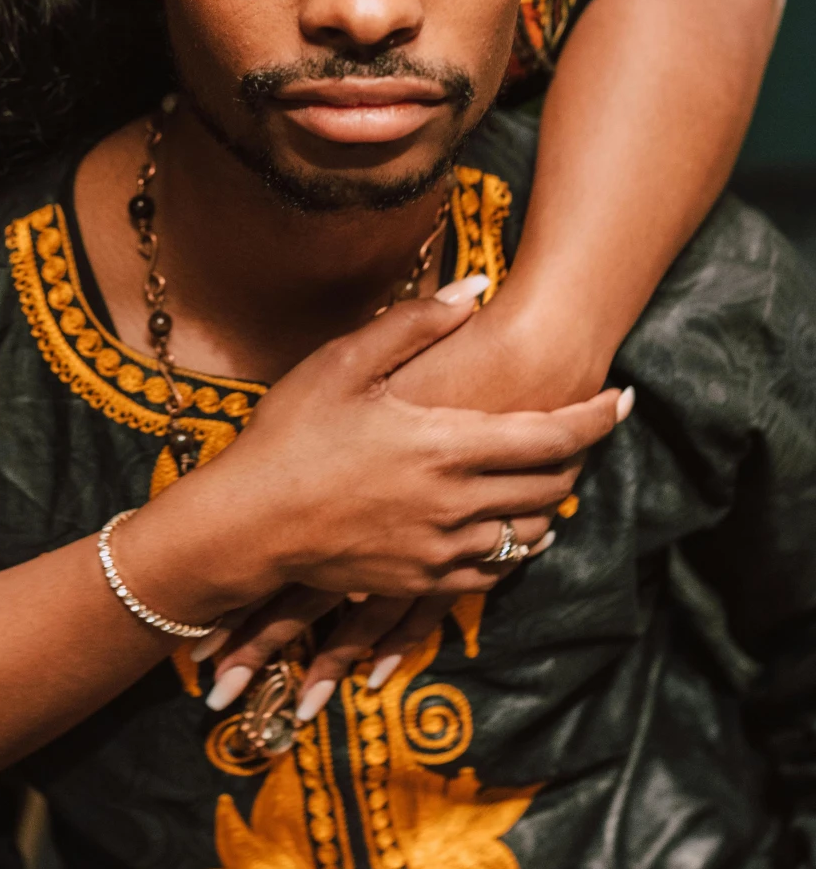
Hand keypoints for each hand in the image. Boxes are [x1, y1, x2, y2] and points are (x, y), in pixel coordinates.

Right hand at [119, 282, 627, 630]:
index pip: (551, 435)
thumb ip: (415, 324)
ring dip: (546, 505)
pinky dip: (512, 546)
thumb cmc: (289, 434)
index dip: (596, 417)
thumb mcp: (343, 362)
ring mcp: (441, 549)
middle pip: (551, 486)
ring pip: (528, 534)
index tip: (622, 399)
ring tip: (545, 480)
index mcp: (445, 444)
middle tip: (574, 433)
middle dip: (573, 458)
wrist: (246, 524)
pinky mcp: (421, 580)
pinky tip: (505, 530)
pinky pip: (492, 570)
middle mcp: (456, 503)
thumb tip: (476, 288)